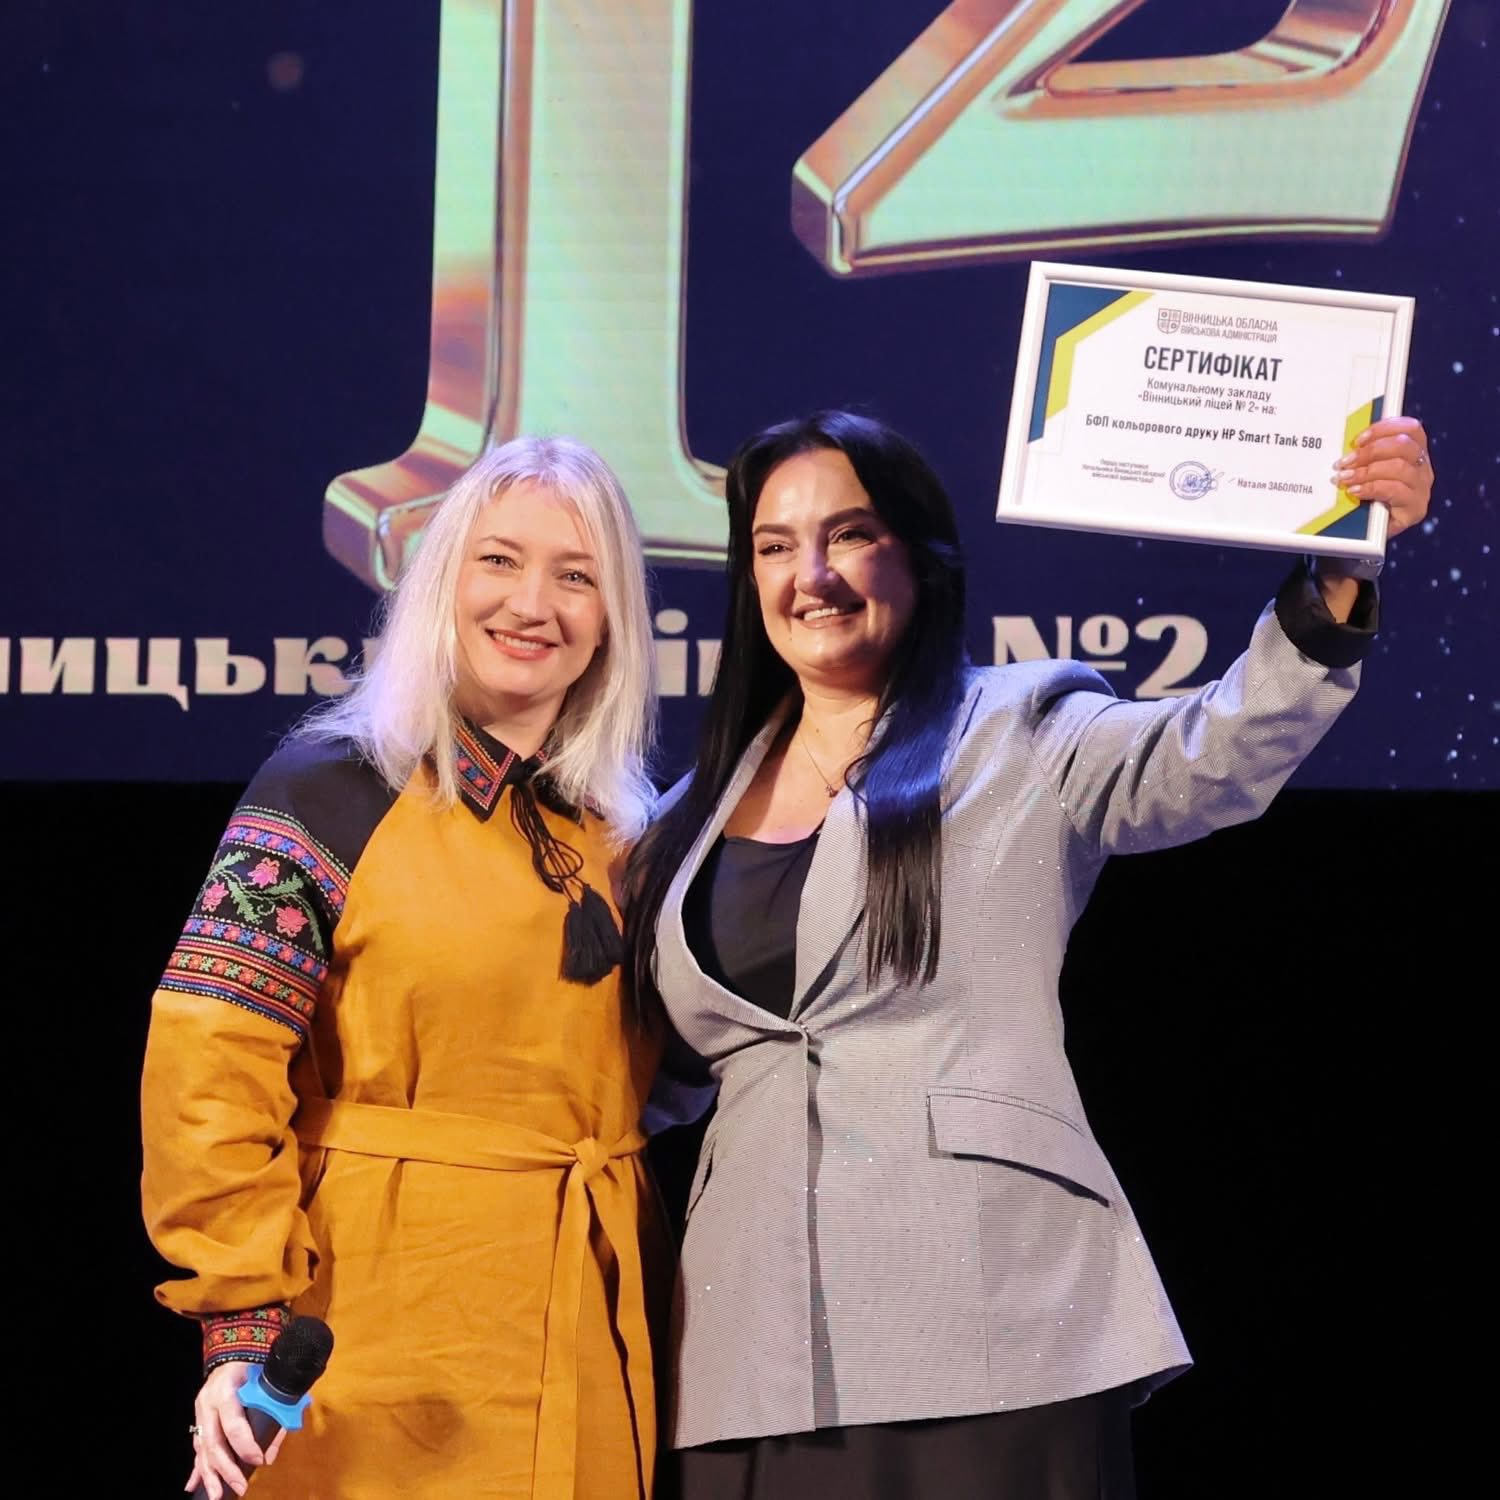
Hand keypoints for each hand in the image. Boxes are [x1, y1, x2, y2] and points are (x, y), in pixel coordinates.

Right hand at [185, 1361, 285, 1497]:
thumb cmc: (256, 1367)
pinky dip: (197, 1468)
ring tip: (216, 1495)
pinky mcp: (198, 1420)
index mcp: (227, 1388)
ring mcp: (200, 1412)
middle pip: (214, 1442)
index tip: (258, 1461)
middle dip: (227, 1469)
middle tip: (240, 1488)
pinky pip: (197, 1447)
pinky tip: (193, 1486)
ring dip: (209, 1475)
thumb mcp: (267, 1383)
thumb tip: (269, 1456)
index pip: (234, 1423)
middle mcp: (208, 1402)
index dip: (245, 1445)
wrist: (234, 1351)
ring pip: (202, 1449)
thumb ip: (273, 1416)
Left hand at [1332, 416, 1433, 537]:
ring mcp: (1422, 489)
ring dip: (1367, 471)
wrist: (1371, 536)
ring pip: (1400, 468)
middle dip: (1370, 451)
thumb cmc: (1368, 499)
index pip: (1411, 428)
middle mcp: (1423, 469)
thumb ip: (1367, 455)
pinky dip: (1371, 488)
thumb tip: (1350, 443)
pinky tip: (1355, 491)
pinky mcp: (1415, 509)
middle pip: (1404, 446)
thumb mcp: (1368, 472)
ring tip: (1345, 478)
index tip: (1358, 439)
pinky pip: (1395, 491)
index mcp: (1415, 453)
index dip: (1384, 428)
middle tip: (1345, 462)